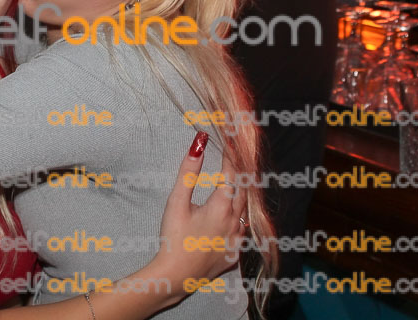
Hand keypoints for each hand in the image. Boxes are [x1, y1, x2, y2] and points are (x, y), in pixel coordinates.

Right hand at [153, 131, 247, 303]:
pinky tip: (230, 218)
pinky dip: (238, 219)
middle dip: (238, 173)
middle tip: (232, 160)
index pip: (232, 173)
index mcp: (221, 206)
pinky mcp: (234, 254)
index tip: (229, 142)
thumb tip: (199, 144)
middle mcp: (235, 221)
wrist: (174, 276)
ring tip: (232, 185)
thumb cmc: (173, 238)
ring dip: (240, 196)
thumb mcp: (176, 202)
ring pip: (245, 211)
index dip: (231, 156)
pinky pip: (241, 231)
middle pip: (243, 190)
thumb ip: (188, 172)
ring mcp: (237, 240)